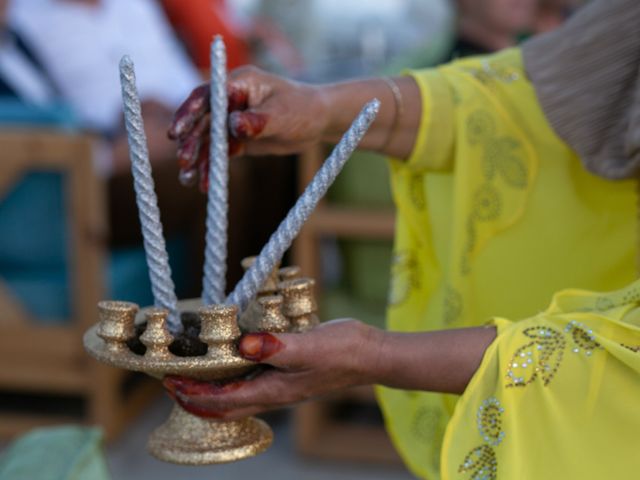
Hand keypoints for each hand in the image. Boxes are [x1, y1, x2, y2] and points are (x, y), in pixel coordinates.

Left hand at [163, 319, 382, 419]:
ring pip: (237, 397)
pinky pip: (251, 384)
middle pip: (225, 406)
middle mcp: (274, 393)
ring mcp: (281, 387)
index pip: (223, 400)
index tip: (170, 382)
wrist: (370, 355)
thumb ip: (275, 346)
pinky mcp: (288, 376)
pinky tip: (231, 363)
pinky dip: (232, 379)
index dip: (194, 394)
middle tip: (172, 383)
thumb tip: (243, 346)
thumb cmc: (343, 352)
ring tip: (194, 375)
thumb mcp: (308, 346)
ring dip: (212, 391)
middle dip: (196, 398)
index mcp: (273, 390)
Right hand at [167, 66, 328, 190]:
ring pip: (207, 140)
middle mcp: (230, 100)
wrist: (317, 122)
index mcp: (239, 84)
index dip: (189, 113)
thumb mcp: (282, 115)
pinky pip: (219, 154)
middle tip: (183, 162)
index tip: (177, 132)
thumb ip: (258, 121)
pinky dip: (211, 168)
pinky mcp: (237, 138)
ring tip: (187, 180)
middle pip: (203, 121)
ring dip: (197, 158)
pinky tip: (205, 185)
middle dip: (191, 142)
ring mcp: (231, 119)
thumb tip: (234, 125)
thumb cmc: (303, 109)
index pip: (207, 96)